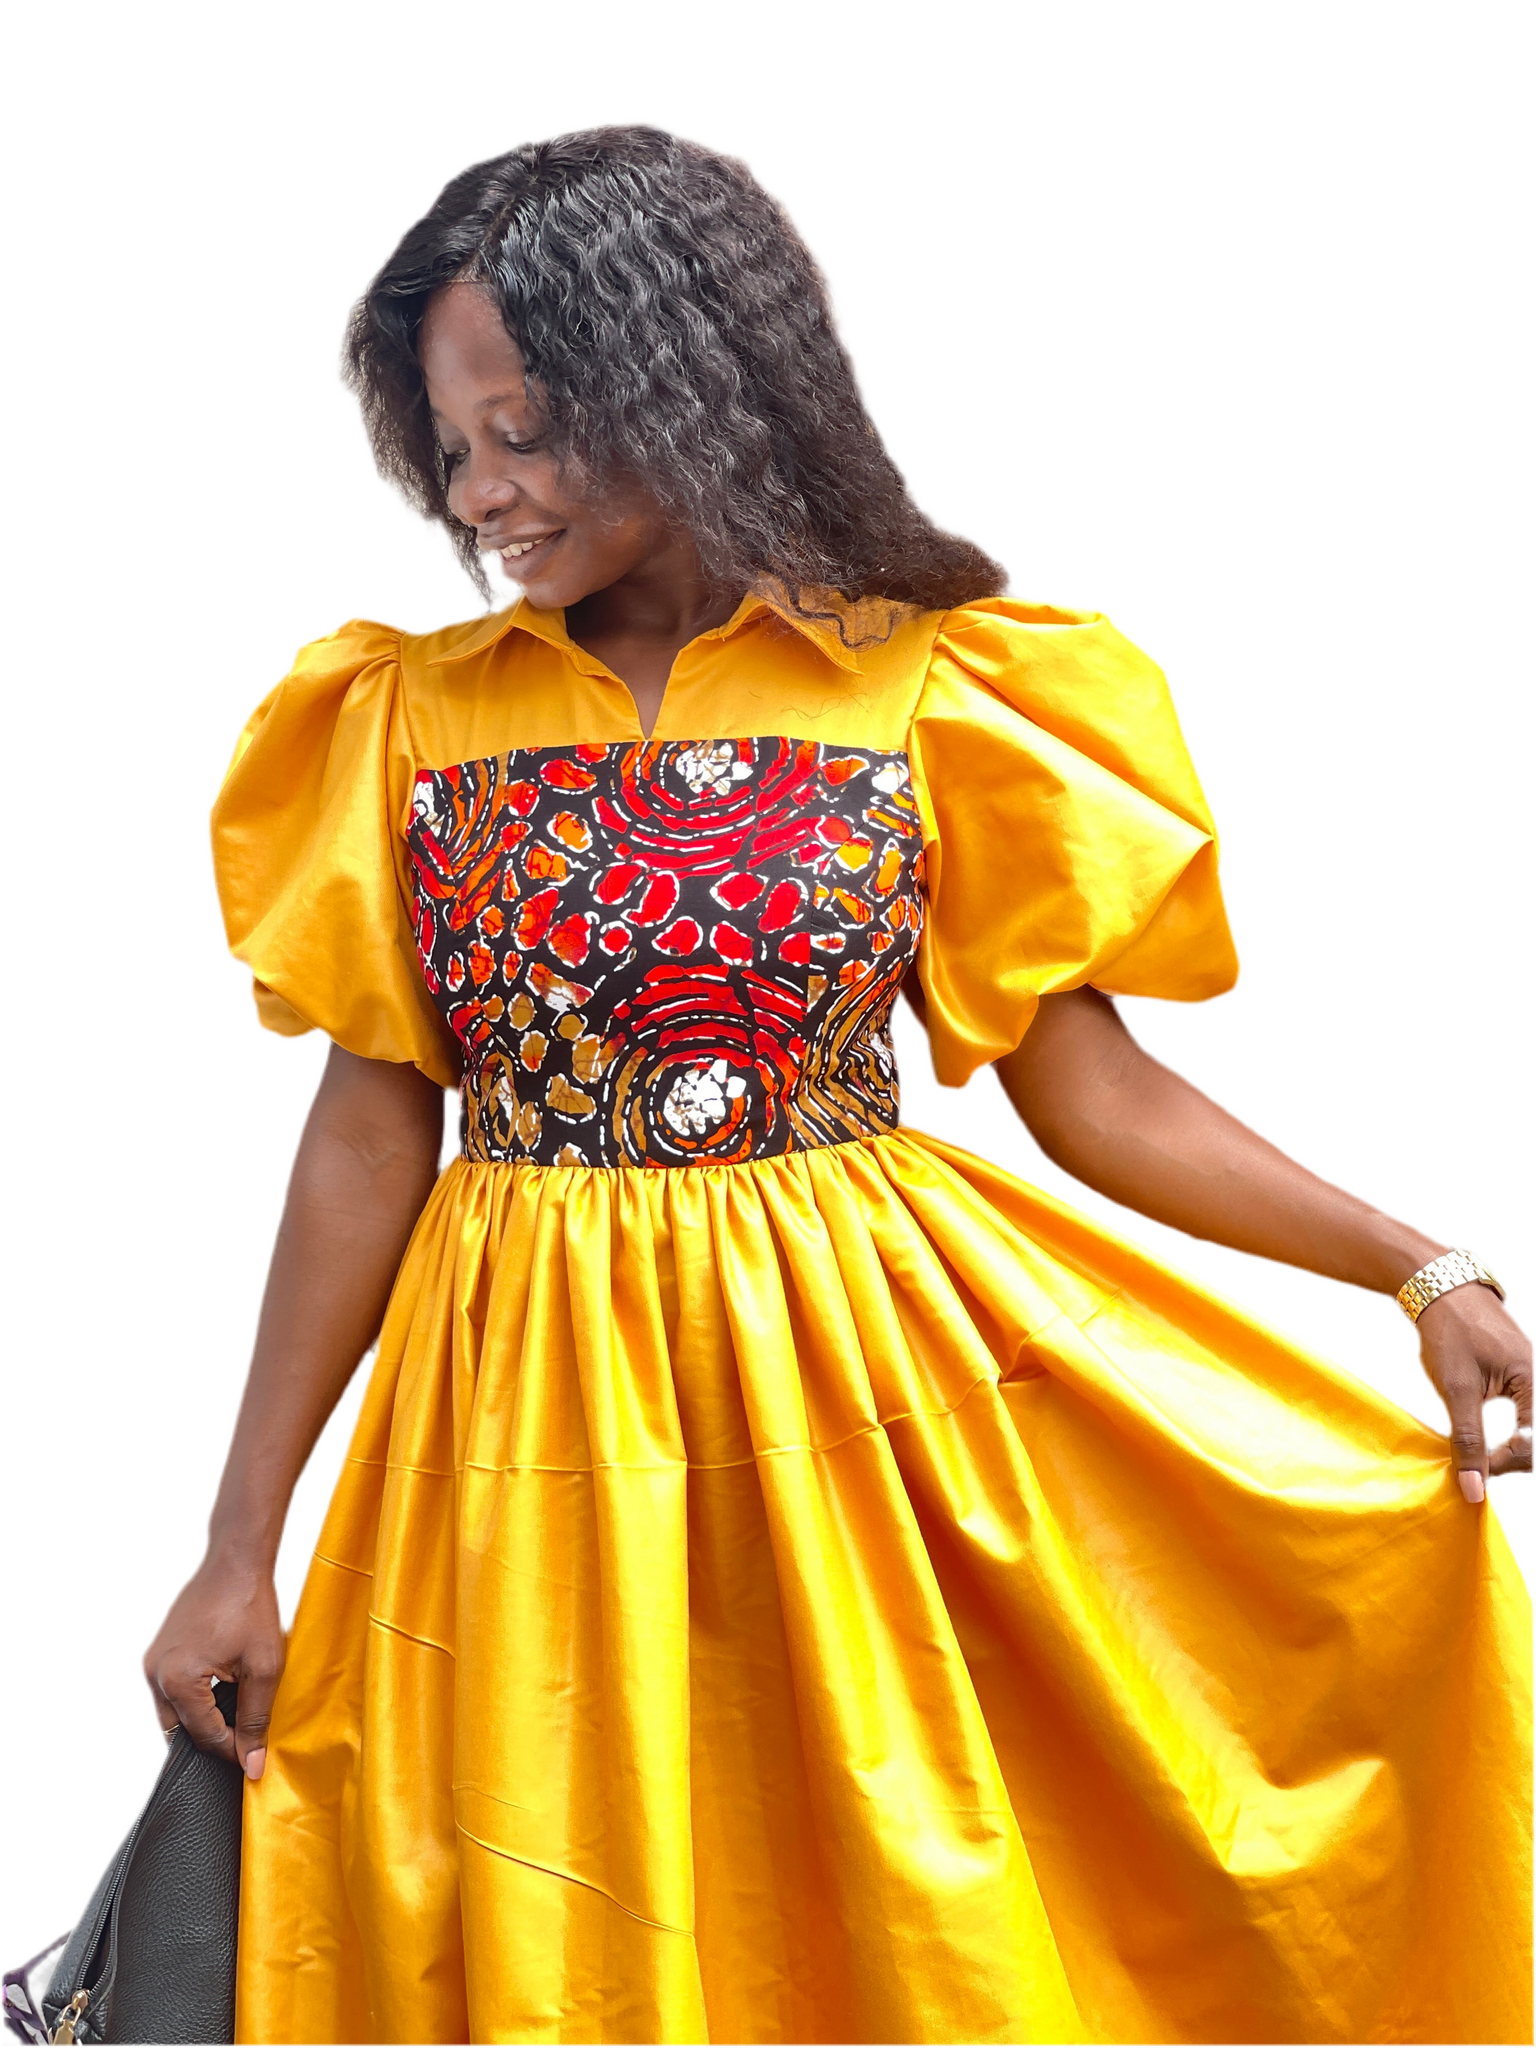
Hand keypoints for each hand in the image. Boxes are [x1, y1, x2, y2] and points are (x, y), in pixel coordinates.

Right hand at [143, 1554, 284, 1778]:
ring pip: (175, 1713)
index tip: (255, 1755)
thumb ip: (256, 1719)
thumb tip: (252, 1764)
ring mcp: (153, 1662)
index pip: (204, 1738)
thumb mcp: (264, 1667)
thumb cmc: (251, 1607)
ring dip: (202, 1719)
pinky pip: (172, 1690)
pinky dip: (194, 1700)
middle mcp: (156, 1674)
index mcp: (178, 1681)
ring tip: (237, 1712)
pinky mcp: (159, 1651)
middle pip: (182, 1731)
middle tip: (246, 1737)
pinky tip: (222, 1690)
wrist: (236, 1562)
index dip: (233, 1751)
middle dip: (214, 1738)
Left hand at [1416, 1284, 1532, 1502]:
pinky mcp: (1525, 1378)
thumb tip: (1473, 1486)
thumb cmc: (1452, 1332)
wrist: (1444, 1291)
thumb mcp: (1456, 1390)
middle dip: (1511, 1459)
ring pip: (1534, 1430)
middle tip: (1478, 1467)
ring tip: (1483, 1456)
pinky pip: (1529, 1415)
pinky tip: (1491, 1441)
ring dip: (1512, 1448)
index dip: (1504, 1465)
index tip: (1475, 1472)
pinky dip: (1512, 1433)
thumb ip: (1467, 1439)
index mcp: (1535, 1383)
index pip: (1534, 1444)